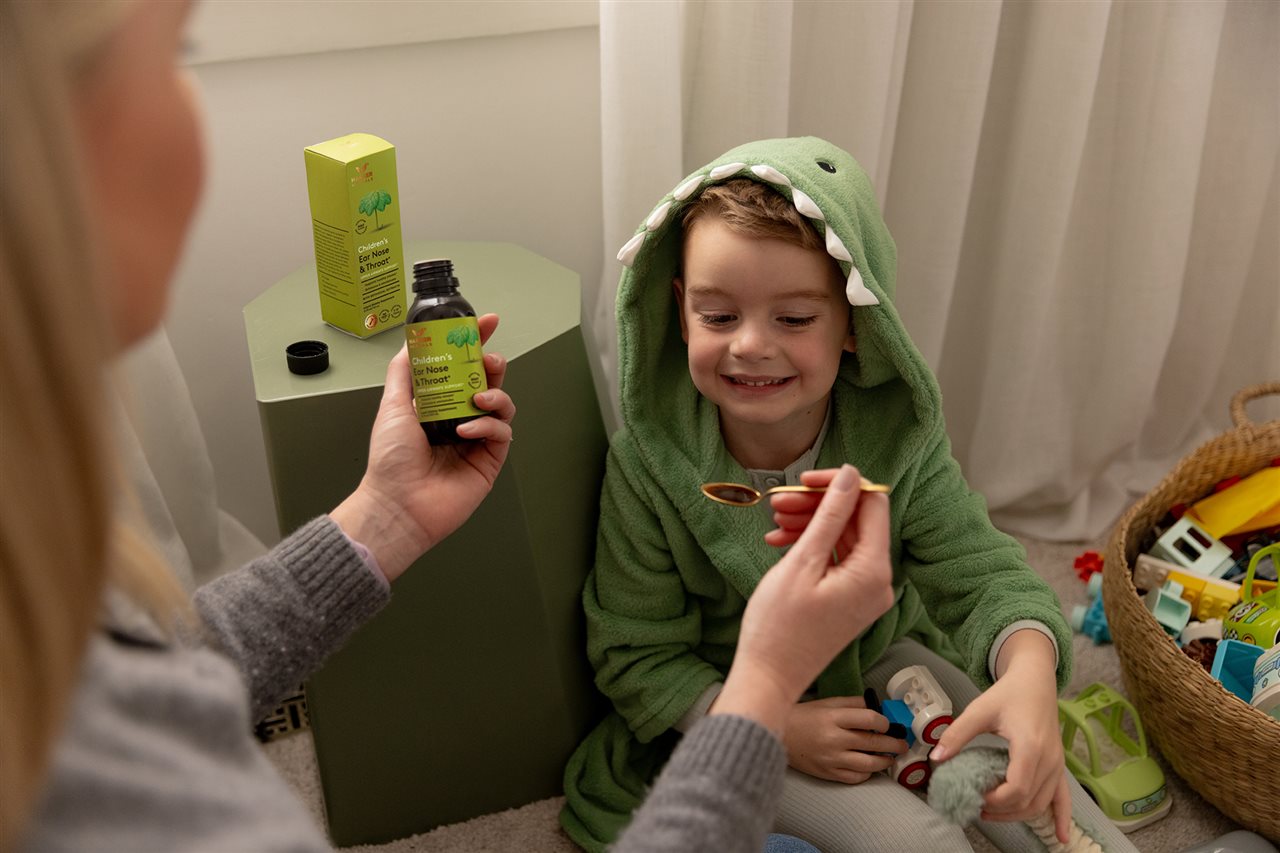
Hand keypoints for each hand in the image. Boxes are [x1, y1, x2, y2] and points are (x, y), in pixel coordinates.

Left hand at [331, 313, 514, 580]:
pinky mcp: (489, 460)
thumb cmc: (390, 460)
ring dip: (494, 393)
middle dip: (491, 365)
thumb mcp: (392, 405)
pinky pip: (502, 432)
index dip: (475, 343)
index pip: (460, 366)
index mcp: (436, 404)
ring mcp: (476, 439)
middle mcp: (459, 418)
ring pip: (501, 404)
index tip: (486, 322)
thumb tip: (410, 341)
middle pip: (487, 381)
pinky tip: (467, 429)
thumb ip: (404, 371)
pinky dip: (488, 425)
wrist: (398, 503)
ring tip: (478, 398)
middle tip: (487, 361)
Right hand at [711, 465, 895, 732]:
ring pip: (843, 540)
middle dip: (819, 506)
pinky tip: (780, 543)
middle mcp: (879, 582)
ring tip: (774, 523)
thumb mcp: (802, 562)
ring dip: (811, 525)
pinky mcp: (850, 601)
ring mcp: (865, 594)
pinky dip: (812, 548)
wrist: (769, 678)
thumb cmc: (779, 626)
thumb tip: (852, 476)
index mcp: (874, 571)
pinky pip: (837, 561)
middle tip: (780, 502)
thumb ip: (830, 516)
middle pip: (856, 522)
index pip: (872, 504)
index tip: (805, 481)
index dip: (841, 485)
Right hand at [783, 696, 906, 782]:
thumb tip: (878, 708)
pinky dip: (867, 773)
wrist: (780, 736)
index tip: (888, 724)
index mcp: (833, 717)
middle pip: (874, 743)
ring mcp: (831, 759)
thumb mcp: (827, 703)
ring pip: (869, 764)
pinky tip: (870, 767)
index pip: (870, 720)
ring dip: (885, 761)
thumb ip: (853, 704)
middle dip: (894, 743)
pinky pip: (856, 777)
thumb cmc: (804, 716)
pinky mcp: (828, 773)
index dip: (885, 723)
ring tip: (890, 757)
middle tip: (902, 743)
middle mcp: (834, 739)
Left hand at [930, 631, 1071, 843]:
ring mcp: (1058, 765)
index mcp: (1031, 747)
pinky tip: (1061, 838)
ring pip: (1042, 803)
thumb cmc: (1009, 693)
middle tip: (976, 807)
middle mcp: (1050, 760)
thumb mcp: (979, 709)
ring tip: (992, 814)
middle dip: (1002, 811)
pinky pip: (1064, 798)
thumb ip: (957, 734)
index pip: (1017, 788)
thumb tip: (936, 757)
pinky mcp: (1059, 766)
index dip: (996, 800)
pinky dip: (1062, 818)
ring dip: (1018, 815)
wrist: (1035, 680)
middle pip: (1029, 801)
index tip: (975, 795)